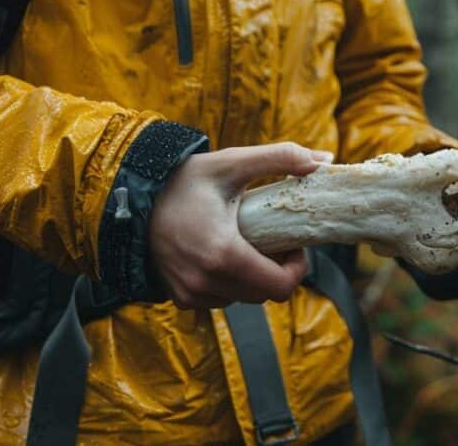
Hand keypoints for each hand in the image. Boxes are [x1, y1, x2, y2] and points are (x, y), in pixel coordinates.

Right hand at [149, 142, 330, 308]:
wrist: (132, 197)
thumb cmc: (184, 179)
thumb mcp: (232, 163)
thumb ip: (281, 158)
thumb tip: (324, 159)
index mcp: (223, 254)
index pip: (280, 286)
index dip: (297, 267)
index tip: (293, 243)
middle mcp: (205, 282)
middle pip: (265, 294)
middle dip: (277, 270)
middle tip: (274, 241)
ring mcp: (190, 294)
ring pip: (243, 299)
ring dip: (254, 278)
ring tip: (248, 245)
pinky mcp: (180, 297)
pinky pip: (220, 300)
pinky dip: (231, 283)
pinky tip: (225, 255)